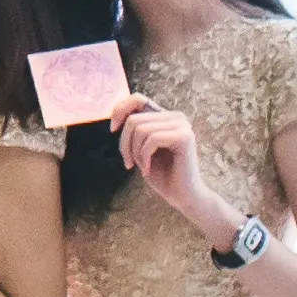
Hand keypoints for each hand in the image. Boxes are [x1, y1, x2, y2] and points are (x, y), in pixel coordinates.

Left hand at [115, 98, 220, 230]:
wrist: (182, 197)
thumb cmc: (161, 175)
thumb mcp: (140, 148)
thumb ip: (134, 129)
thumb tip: (116, 114)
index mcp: (165, 116)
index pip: (137, 99)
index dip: (119, 110)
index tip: (112, 130)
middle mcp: (175, 117)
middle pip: (134, 119)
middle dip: (125, 144)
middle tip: (129, 163)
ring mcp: (182, 125)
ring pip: (140, 129)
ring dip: (135, 152)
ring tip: (142, 167)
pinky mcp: (185, 137)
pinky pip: (152, 139)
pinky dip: (144, 157)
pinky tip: (148, 171)